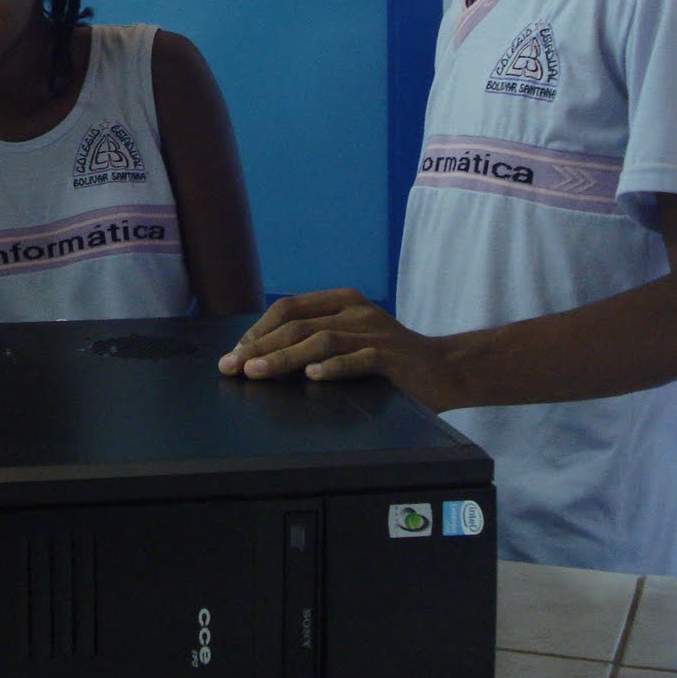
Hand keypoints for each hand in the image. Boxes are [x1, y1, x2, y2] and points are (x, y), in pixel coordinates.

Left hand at [217, 289, 458, 409]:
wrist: (443, 369)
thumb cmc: (388, 358)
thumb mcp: (350, 337)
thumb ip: (315, 338)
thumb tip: (261, 354)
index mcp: (341, 301)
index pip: (288, 308)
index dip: (258, 330)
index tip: (233, 353)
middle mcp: (355, 311)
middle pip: (297, 324)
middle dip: (260, 346)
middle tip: (233, 367)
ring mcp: (374, 332)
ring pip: (320, 340)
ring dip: (284, 358)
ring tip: (257, 373)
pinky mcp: (390, 356)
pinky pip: (358, 359)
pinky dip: (333, 367)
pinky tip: (312, 376)